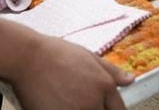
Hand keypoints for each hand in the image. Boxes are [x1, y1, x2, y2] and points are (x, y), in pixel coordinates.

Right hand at [12, 37, 132, 109]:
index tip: (105, 109)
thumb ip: (112, 71)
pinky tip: (59, 106)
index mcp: (104, 86)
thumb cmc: (56, 54)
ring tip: (68, 102)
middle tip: (81, 102)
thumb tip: (130, 80)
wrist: (27, 58)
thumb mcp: (89, 56)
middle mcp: (93, 102)